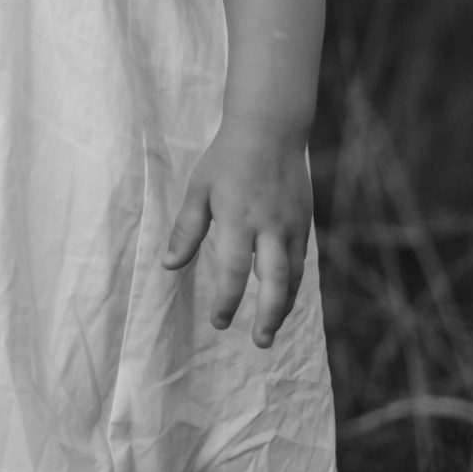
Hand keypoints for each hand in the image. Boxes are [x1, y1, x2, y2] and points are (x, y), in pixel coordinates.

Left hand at [160, 114, 312, 346]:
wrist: (270, 129)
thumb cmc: (227, 159)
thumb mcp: (199, 189)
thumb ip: (186, 229)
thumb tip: (169, 265)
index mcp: (239, 218)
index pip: (234, 269)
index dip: (227, 299)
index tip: (219, 321)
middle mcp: (270, 225)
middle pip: (275, 280)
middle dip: (269, 315)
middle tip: (260, 342)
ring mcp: (291, 225)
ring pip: (294, 276)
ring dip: (283, 306)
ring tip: (270, 330)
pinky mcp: (303, 222)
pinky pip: (301, 262)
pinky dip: (292, 285)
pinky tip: (281, 299)